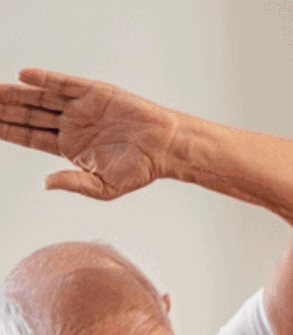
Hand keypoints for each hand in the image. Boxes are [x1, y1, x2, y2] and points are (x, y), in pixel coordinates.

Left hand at [0, 68, 176, 199]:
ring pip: (40, 97)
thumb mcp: (104, 187)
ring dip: (16, 94)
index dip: (8, 131)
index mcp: (70, 147)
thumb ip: (74, 183)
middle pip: (29, 114)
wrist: (165, 149)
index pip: (30, 136)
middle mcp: (71, 124)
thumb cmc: (139, 170)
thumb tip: (45, 184)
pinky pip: (63, 83)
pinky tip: (24, 77)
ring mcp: (80, 107)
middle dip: (4, 110)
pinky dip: (44, 79)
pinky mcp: (93, 92)